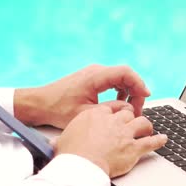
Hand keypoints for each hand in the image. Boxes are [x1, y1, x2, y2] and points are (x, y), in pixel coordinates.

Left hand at [14, 64, 149, 127]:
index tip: (146, 96)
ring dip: (129, 92)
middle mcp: (96, 71)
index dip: (139, 83)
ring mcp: (94, 74)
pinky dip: (120, 92)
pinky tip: (119, 105)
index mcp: (95, 76)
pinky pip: (113, 81)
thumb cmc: (58, 109)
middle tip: (137, 110)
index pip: (125, 73)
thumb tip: (130, 110)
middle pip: (125, 75)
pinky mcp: (92, 79)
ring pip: (121, 78)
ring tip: (130, 110)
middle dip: (135, 92)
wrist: (39, 104)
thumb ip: (111, 111)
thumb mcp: (87, 114)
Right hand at [55, 105, 166, 177]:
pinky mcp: (134, 148)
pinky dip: (158, 140)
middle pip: (128, 113)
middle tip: (132, 122)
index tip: (117, 115)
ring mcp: (125, 134)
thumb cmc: (70, 153)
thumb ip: (67, 136)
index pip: (112, 108)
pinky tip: (163, 139)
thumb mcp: (65, 137)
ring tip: (147, 129)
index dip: (116, 112)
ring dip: (145, 126)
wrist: (80, 166)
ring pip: (142, 123)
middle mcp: (113, 121)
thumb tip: (55, 143)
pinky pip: (151, 142)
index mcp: (96, 114)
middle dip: (131, 117)